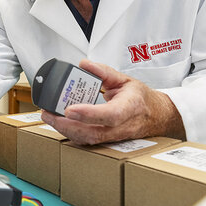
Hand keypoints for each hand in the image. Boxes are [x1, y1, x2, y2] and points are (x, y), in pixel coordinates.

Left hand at [41, 59, 185, 144]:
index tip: (69, 109)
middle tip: (49, 113)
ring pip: (90, 140)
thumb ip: (104, 71)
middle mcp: (123, 125)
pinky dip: (72, 134)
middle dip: (68, 126)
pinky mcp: (108, 140)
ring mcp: (115, 136)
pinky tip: (60, 124)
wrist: (157, 116)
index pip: (110, 114)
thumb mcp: (125, 79)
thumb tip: (84, 64)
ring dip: (67, 131)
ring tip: (49, 118)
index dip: (89, 114)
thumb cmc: (141, 98)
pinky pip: (89, 141)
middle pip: (94, 132)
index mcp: (130, 107)